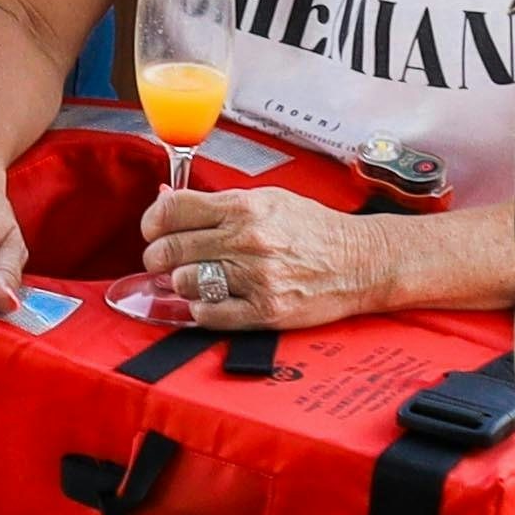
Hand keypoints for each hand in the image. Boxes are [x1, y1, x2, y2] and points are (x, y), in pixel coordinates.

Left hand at [128, 184, 392, 331]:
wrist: (361, 261)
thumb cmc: (313, 230)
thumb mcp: (267, 200)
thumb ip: (215, 203)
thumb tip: (165, 200)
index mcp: (245, 208)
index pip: (171, 210)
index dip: (152, 221)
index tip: (154, 229)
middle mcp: (248, 241)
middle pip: (169, 250)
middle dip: (159, 256)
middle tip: (166, 259)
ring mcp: (256, 278)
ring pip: (184, 282)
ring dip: (183, 283)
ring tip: (197, 277)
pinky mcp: (265, 311)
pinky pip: (207, 314)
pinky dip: (201, 308)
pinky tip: (212, 298)